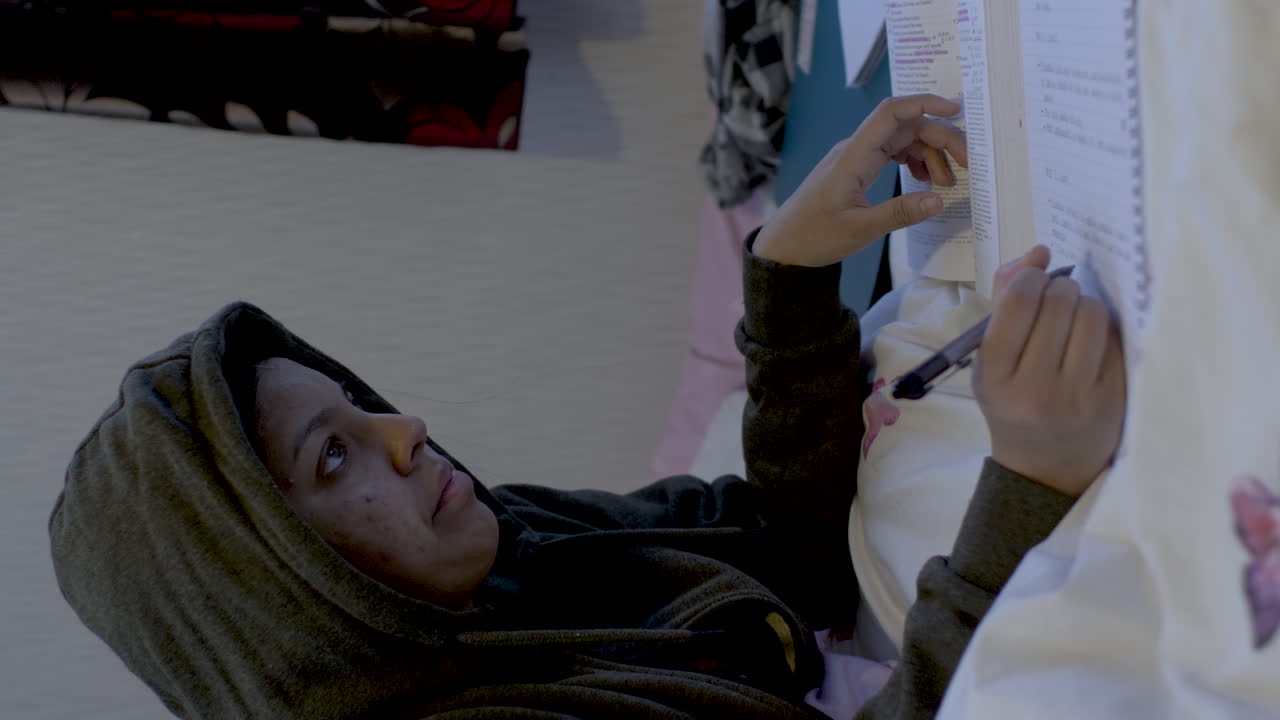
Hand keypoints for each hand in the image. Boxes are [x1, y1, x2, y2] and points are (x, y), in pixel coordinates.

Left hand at [752, 94, 967, 266]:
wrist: (783, 247)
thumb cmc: (813, 236)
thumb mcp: (859, 229)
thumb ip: (900, 214)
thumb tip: (939, 200)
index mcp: (853, 156)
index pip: (892, 113)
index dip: (925, 103)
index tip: (956, 111)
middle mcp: (855, 149)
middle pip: (905, 127)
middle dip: (939, 139)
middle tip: (966, 166)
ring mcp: (855, 158)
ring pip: (902, 141)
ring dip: (929, 154)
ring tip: (945, 183)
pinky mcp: (856, 170)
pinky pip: (892, 154)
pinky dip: (914, 162)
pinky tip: (924, 182)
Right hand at [973, 245, 1127, 496]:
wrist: (1045, 469)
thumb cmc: (1013, 404)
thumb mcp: (991, 363)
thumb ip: (1003, 303)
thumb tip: (1038, 252)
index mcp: (996, 376)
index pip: (1019, 301)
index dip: (1030, 279)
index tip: (1033, 284)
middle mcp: (1035, 388)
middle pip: (1059, 300)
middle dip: (1059, 289)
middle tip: (1055, 303)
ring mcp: (1078, 396)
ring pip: (1092, 312)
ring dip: (1084, 305)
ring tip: (1074, 322)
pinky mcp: (1113, 399)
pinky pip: (1114, 338)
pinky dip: (1102, 331)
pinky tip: (1091, 345)